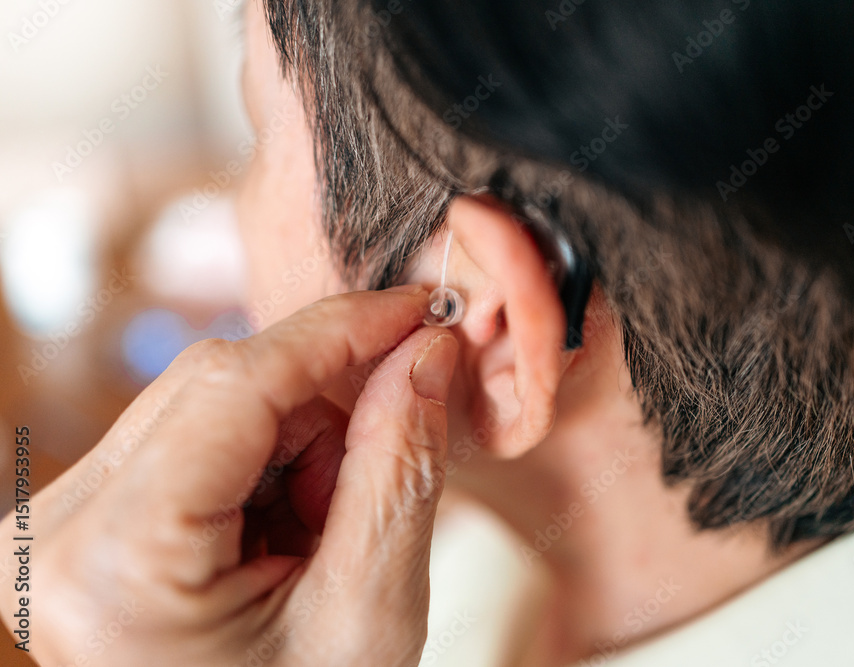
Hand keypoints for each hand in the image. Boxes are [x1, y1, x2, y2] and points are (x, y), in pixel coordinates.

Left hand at [0, 287, 459, 666]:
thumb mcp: (369, 614)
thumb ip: (400, 467)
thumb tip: (425, 350)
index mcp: (113, 562)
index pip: (235, 383)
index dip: (340, 331)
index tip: (417, 309)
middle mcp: (55, 530)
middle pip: (218, 383)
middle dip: (322, 412)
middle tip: (374, 477)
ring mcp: (56, 523)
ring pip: (208, 400)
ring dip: (295, 443)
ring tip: (319, 536)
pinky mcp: (81, 519)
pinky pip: (189, 435)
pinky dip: (261, 462)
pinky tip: (282, 530)